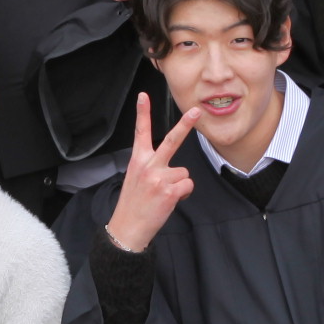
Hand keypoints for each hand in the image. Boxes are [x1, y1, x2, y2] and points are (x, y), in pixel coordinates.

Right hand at [103, 93, 201, 254]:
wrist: (127, 228)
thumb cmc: (133, 205)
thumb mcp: (134, 179)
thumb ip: (150, 167)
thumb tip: (173, 169)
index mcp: (138, 160)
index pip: (140, 132)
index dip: (142, 113)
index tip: (144, 95)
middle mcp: (148, 165)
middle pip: (171, 140)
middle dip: (185, 124)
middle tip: (196, 110)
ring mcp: (159, 177)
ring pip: (184, 172)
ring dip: (180, 184)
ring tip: (165, 195)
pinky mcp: (169, 191)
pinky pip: (188, 185)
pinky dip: (184, 194)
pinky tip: (170, 201)